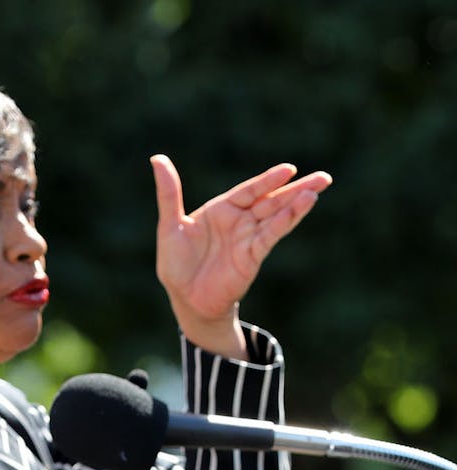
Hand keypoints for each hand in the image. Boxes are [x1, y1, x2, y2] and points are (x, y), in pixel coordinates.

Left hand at [152, 155, 331, 357]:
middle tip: (323, 177)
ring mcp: (248, 238)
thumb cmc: (176, 263)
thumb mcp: (169, 226)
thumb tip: (157, 158)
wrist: (185, 299)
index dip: (268, 180)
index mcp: (221, 210)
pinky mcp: (253, 255)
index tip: (289, 169)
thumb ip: (169, 193)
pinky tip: (302, 209)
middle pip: (271, 200)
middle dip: (296, 189)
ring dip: (297, 204)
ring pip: (277, 216)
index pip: (249, 190)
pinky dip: (286, 222)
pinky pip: (271, 235)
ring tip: (317, 190)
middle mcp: (239, 221)